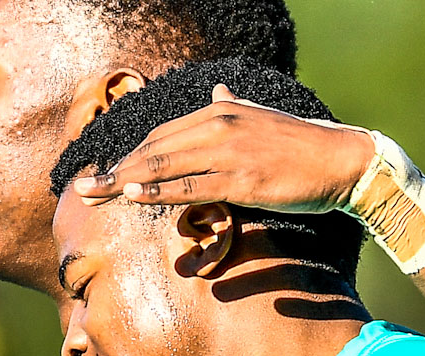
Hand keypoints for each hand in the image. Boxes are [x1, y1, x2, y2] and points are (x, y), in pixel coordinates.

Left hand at [71, 83, 374, 214]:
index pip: (161, 135)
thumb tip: (219, 90)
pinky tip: (132, 194)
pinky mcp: (241, 180)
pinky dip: (157, 189)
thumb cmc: (300, 145)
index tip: (100, 172)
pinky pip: (190, 186)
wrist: (342, 160)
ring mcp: (228, 153)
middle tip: (82, 189)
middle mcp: (218, 126)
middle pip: (153, 149)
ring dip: (124, 181)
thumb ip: (234, 106)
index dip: (127, 155)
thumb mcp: (261, 116)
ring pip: (164, 165)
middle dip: (113, 170)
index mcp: (219, 111)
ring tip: (94, 195)